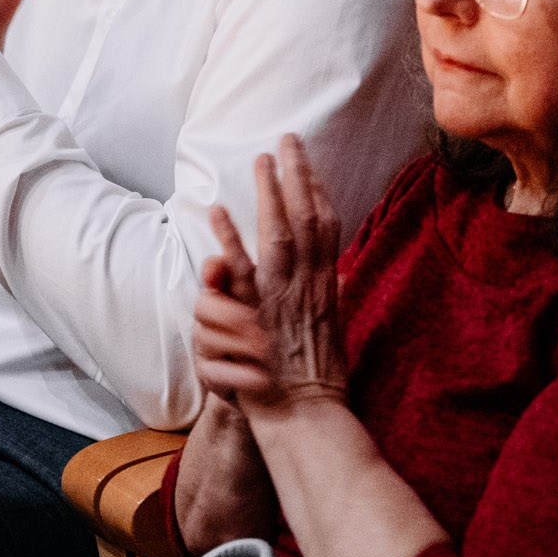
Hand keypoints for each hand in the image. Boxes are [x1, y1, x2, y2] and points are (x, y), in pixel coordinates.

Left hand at [191, 134, 347, 414]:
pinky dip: (229, 239)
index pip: (328, 228)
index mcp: (328, 288)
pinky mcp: (258, 317)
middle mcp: (310, 287)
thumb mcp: (332, 330)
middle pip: (307, 220)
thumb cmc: (319, 380)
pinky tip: (216, 211)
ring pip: (280, 234)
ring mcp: (284, 300)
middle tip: (287, 139)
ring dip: (271, 194)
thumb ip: (333, 298)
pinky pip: (242, 271)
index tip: (308, 162)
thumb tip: (341, 275)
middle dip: (298, 176)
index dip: (317, 191)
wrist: (309, 417)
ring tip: (261, 158)